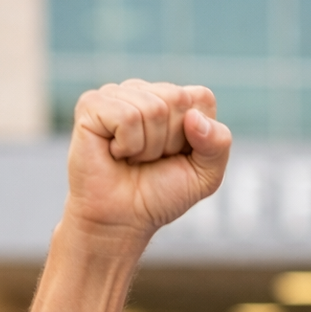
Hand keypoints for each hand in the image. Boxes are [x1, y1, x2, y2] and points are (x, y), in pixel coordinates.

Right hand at [66, 79, 230, 243]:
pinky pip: (127, 116)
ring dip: (148, 147)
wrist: (123, 220)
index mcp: (174, 100)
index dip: (198, 136)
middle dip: (172, 141)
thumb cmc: (161, 195)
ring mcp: (117, 94)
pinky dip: (127, 144)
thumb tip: (194, 117)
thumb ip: (218, 144)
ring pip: (153, 109)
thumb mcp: (205, 175)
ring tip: (132, 158)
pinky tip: (115, 153)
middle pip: (178, 99)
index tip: (178, 156)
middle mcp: (145, 91)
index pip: (202, 98)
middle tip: (151, 160)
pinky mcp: (92, 104)